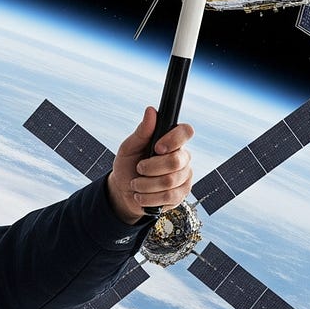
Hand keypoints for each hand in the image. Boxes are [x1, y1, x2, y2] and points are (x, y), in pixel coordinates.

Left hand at [106, 106, 193, 223]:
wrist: (123, 191)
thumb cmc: (128, 165)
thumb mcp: (129, 147)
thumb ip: (141, 131)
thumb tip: (151, 111)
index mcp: (172, 141)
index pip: (186, 131)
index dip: (173, 139)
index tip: (156, 147)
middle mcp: (182, 158)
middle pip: (176, 161)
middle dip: (151, 167)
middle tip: (139, 168)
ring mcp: (184, 177)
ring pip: (170, 181)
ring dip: (145, 184)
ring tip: (136, 184)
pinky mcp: (180, 195)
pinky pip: (168, 197)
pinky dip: (148, 197)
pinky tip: (141, 195)